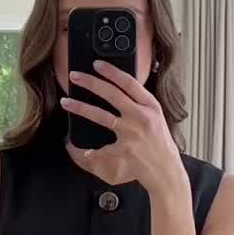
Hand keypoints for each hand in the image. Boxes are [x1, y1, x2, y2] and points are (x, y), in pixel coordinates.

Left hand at [60, 62, 185, 194]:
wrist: (166, 170)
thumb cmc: (160, 144)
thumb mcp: (157, 118)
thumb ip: (141, 104)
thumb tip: (119, 89)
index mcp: (151, 106)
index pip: (129, 82)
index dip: (111, 71)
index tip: (97, 64)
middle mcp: (142, 117)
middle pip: (112, 94)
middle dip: (90, 83)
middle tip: (75, 76)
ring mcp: (133, 134)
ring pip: (101, 116)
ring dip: (80, 108)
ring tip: (67, 102)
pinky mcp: (125, 151)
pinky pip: (103, 149)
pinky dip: (92, 152)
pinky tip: (84, 150)